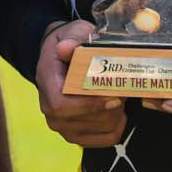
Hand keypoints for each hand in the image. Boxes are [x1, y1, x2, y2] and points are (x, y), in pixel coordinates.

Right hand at [35, 20, 125, 146]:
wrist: (60, 58)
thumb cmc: (69, 44)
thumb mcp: (72, 33)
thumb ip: (73, 39)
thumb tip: (66, 48)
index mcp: (46, 84)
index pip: (63, 106)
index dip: (91, 104)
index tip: (115, 94)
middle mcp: (50, 111)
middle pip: (89, 119)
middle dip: (114, 104)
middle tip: (124, 86)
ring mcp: (63, 127)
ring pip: (103, 128)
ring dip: (118, 111)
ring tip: (119, 93)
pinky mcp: (77, 136)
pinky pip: (107, 139)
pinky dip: (118, 126)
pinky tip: (117, 109)